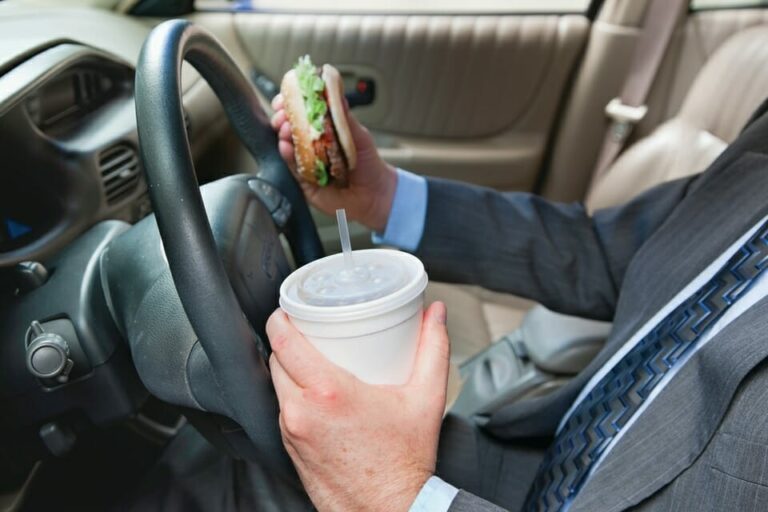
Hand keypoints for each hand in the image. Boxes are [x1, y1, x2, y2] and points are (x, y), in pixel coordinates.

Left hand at [266, 302, 449, 511]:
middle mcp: (301, 412)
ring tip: (314, 358)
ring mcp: (292, 433)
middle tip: (311, 329)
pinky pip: (283, 409)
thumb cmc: (404, 461)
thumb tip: (434, 315)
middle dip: (288, 339)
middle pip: (276, 359)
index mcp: (327, 394)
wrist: (390, 509)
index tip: (291, 307)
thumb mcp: (425, 398)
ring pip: (277, 385)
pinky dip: (295, 396)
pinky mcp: (290, 449)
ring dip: (290, 368)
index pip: (283, 340)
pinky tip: (317, 394)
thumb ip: (433, 349)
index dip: (282, 316)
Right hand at [270, 94, 397, 232]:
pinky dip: (286, 154)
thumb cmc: (368, 164)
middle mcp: (312, 144)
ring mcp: (306, 161)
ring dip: (282, 133)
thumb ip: (344, 116)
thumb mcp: (359, 136)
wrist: (373, 195)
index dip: (293, 102)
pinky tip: (286, 146)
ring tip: (285, 127)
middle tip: (283, 114)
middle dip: (283, 117)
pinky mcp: (303, 180)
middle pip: (289, 126)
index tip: (287, 95)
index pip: (303, 112)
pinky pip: (290, 166)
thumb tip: (334, 92)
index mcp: (324, 130)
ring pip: (286, 145)